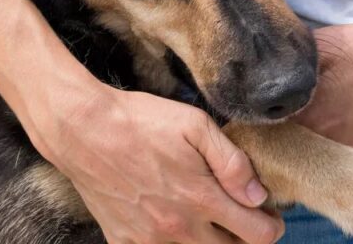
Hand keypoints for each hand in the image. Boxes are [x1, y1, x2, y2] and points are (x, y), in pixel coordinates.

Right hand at [32, 85, 284, 243]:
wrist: (82, 129)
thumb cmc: (140, 121)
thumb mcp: (195, 125)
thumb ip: (232, 163)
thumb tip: (259, 196)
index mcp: (201, 199)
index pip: (258, 235)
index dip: (271, 226)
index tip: (267, 214)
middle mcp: (178, 227)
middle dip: (244, 238)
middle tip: (241, 217)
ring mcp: (149, 239)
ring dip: (208, 242)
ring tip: (207, 219)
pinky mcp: (123, 240)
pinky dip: (170, 243)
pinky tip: (169, 222)